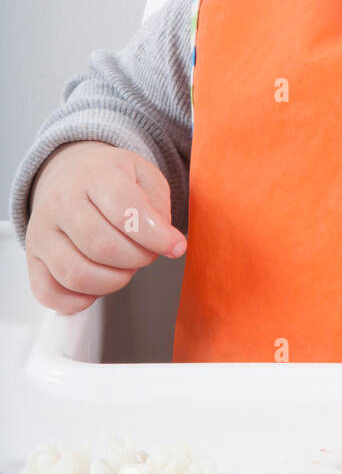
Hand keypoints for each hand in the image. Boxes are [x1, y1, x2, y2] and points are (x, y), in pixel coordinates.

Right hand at [25, 141, 187, 313]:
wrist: (71, 173)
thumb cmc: (111, 178)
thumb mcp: (144, 175)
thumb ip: (158, 206)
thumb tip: (164, 240)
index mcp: (94, 175)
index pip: (124, 209)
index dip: (155, 235)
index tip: (176, 246)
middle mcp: (61, 202)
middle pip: (101, 246)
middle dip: (136, 259)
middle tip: (146, 254)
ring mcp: (41, 232)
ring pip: (76, 274)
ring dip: (113, 281)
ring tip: (125, 267)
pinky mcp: (33, 259)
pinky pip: (50, 294)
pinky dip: (80, 300)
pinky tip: (99, 283)